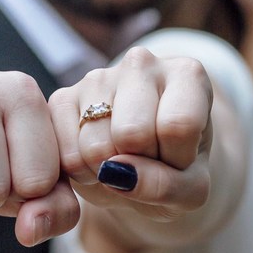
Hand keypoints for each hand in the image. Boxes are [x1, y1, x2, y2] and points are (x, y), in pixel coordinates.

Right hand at [49, 46, 212, 222]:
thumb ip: (166, 185)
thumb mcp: (191, 189)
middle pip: (132, 132)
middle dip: (139, 164)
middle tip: (146, 161)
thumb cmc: (176, 169)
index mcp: (187, 75)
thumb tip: (114, 172)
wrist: (143, 166)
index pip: (178, 126)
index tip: (178, 157)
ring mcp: (97, 77)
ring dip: (107, 174)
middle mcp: (140, 63)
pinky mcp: (61, 98)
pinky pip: (66, 155)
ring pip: (95, 146)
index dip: (177, 159)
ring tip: (121, 162)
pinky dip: (82, 174)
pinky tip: (96, 162)